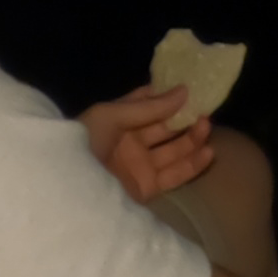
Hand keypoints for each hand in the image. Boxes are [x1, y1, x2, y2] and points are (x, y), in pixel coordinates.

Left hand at [80, 85, 215, 205]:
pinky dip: (193, 165)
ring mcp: (139, 166)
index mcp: (116, 121)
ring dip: (192, 138)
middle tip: (205, 108)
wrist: (68, 189)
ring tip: (207, 126)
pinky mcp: (147, 189)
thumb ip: (149, 107)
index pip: (146, 104)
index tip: (192, 86)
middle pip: (164, 127)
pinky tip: (208, 152)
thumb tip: (185, 91)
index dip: (168, 95)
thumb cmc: (84, 143)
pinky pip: (175, 175)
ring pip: (173, 150)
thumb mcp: (111, 116)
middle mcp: (129, 142)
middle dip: (184, 117)